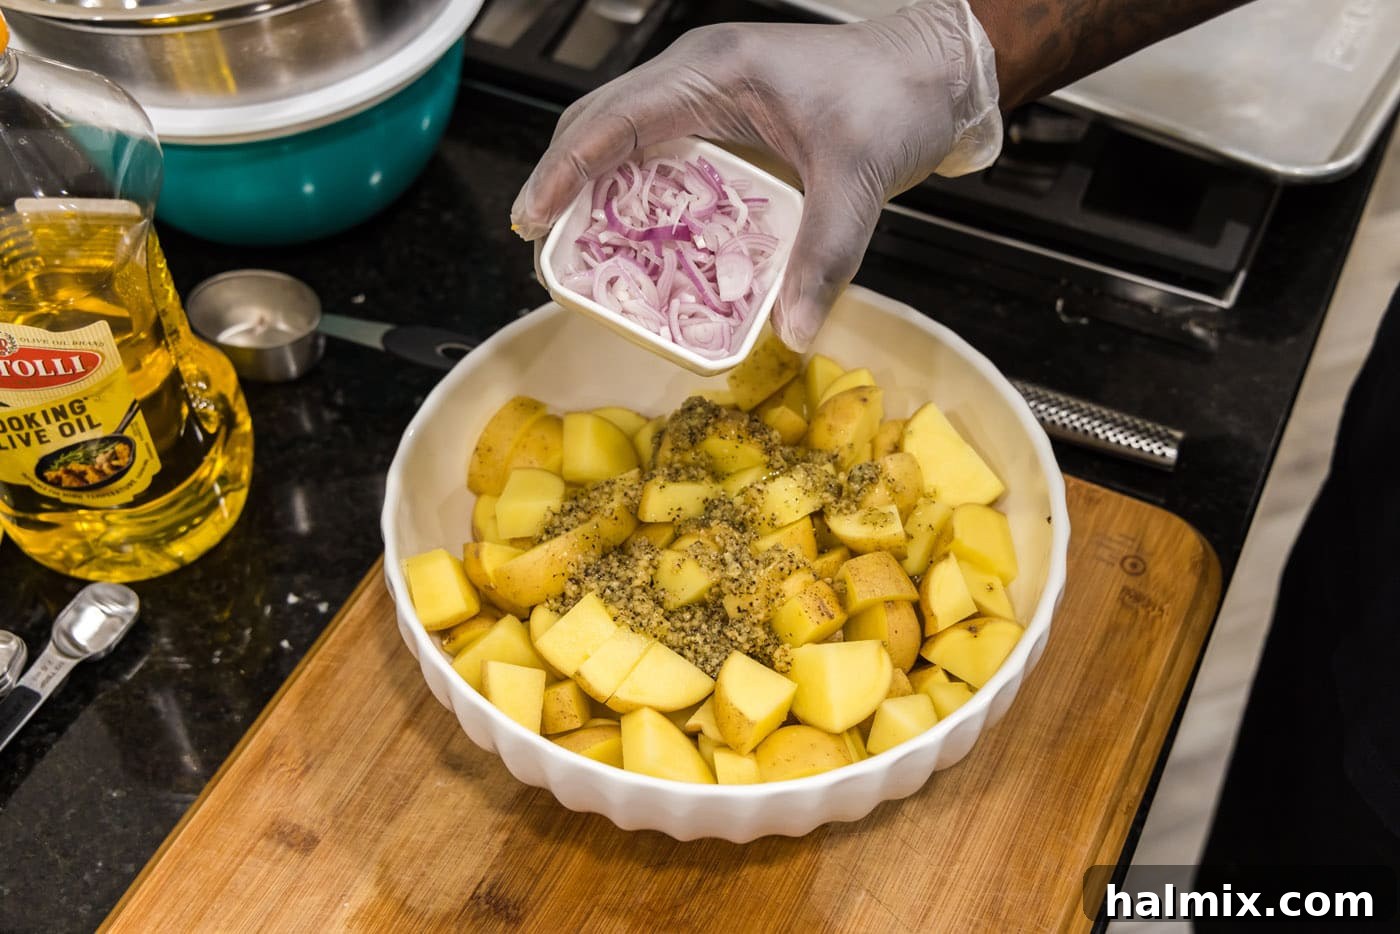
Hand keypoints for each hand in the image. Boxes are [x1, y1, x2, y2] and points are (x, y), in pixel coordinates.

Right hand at [510, 0, 1001, 351]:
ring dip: (595, 185)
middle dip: (564, 181)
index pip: (615, 119)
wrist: (939, 70)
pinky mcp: (727, 115)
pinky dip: (637, 189)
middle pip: (602, 122)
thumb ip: (824, 257)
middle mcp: (701, 76)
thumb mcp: (859, 181)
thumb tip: (791, 332)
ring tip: (575, 246)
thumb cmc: (898, 98)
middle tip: (542, 246)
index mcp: (716, 73)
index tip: (532, 217)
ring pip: (625, 134)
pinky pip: (661, 148)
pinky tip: (637, 234)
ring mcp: (711, 92)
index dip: (564, 168)